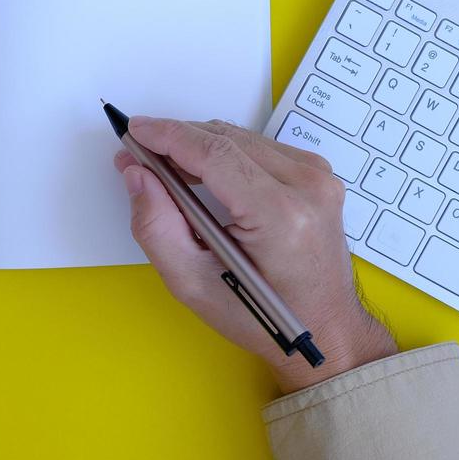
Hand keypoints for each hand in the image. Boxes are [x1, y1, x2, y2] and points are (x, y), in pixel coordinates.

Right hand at [114, 117, 396, 393]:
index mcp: (281, 217)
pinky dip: (227, 154)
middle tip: (139, 156)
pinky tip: (205, 175)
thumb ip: (156, 227)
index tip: (133, 130)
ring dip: (200, 146)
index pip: (215, 154)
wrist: (325, 328)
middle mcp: (307, 187)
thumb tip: (137, 174)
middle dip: (176, 140)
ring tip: (168, 170)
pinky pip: (260, 147)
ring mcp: (318, 177)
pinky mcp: (318, 175)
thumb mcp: (194, 285)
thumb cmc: (263, 317)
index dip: (168, 136)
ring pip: (242, 138)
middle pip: (227, 139)